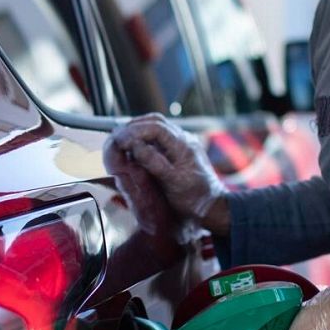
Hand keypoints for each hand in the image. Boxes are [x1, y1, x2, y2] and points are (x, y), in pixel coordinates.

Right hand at [103, 114, 229, 233]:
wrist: (212, 207)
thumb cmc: (194, 198)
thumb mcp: (172, 181)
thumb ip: (153, 161)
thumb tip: (134, 145)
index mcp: (183, 145)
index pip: (155, 126)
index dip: (134, 130)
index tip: (119, 139)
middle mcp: (184, 140)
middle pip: (156, 122)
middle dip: (134, 126)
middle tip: (117, 136)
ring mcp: (183, 145)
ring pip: (158, 128)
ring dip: (139, 131)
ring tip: (123, 141)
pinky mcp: (180, 152)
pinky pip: (160, 139)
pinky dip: (145, 140)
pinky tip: (135, 150)